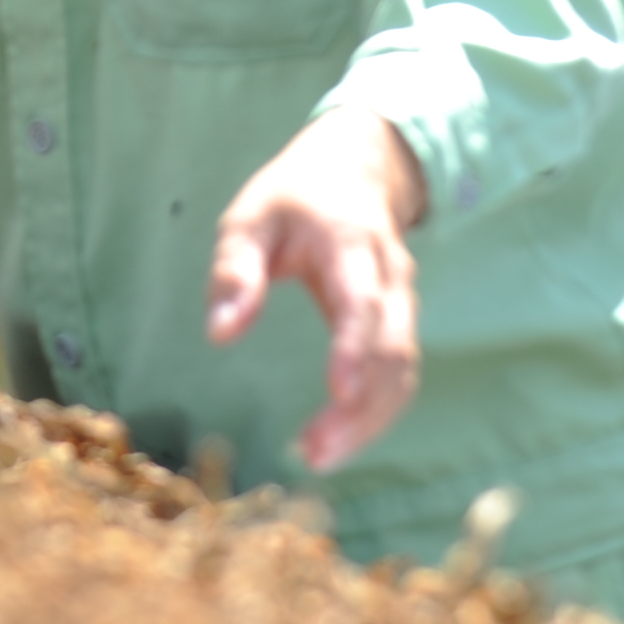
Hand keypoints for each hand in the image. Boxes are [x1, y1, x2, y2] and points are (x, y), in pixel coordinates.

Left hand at [206, 109, 428, 473]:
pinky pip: (400, 375)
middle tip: (315, 452)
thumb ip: (235, 271)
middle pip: (393, 349)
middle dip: (361, 407)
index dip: (354, 348)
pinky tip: (338, 440)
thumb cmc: (294, 197)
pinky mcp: (400, 324)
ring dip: (370, 421)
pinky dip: (377, 414)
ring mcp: (402, 301)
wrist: (356, 168)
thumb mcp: (249, 218)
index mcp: (351, 243)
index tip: (338, 393)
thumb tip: (221, 333)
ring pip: (403, 370)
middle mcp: (389, 276)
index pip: (362, 301)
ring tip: (319, 455)